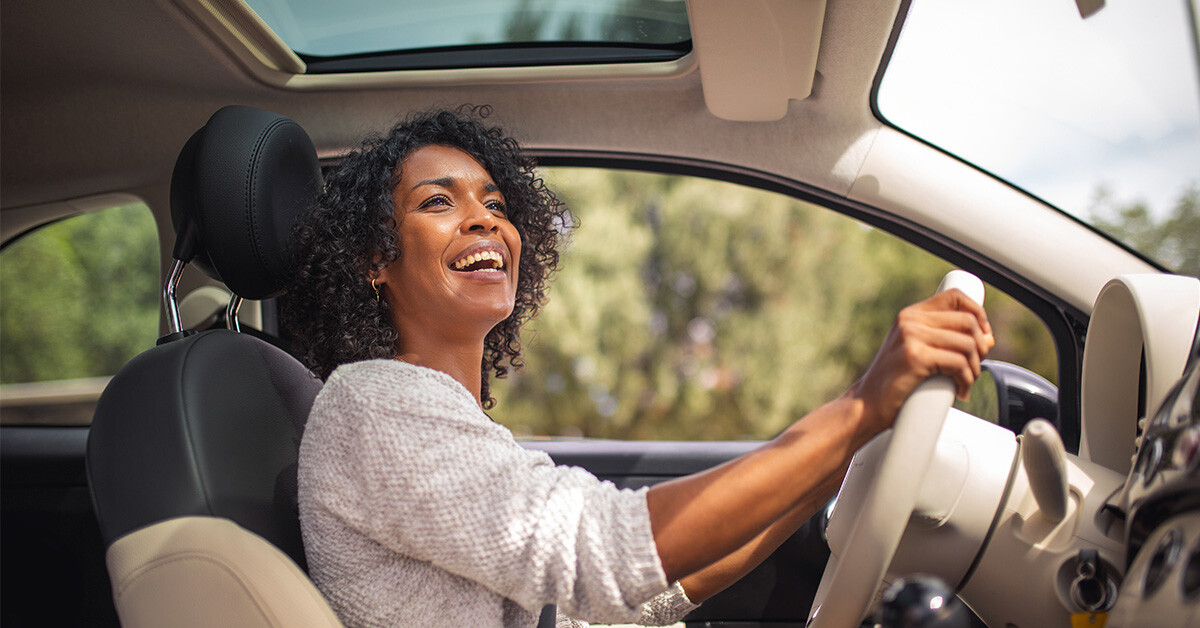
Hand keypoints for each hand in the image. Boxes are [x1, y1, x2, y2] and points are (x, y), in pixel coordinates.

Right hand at [850, 289, 993, 436]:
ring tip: (965, 382)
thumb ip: (947, 341)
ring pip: (967, 344)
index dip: (978, 313)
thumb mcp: (918, 352)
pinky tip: (960, 390)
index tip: (982, 335)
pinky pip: (958, 363)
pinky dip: (966, 380)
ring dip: (974, 368)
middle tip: (974, 367)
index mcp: (910, 315)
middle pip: (968, 321)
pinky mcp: (915, 357)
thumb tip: (988, 338)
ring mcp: (911, 337)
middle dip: (980, 347)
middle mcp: (909, 321)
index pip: (955, 297)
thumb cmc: (894, 382)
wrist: (868, 405)